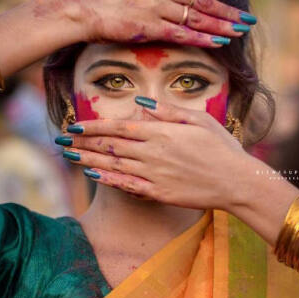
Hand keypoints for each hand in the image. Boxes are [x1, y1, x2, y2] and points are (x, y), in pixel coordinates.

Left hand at [59, 98, 252, 210]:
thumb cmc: (221, 146)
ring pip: (112, 165)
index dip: (93, 126)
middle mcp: (152, 152)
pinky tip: (91, 175)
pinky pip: (126, 186)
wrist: (237, 182)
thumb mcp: (199, 119)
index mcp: (161, 132)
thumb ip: (167, 111)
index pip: (118, 127)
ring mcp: (153, 174)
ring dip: (87, 159)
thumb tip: (140, 103)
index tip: (74, 125)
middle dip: (83, 142)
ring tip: (68, 156)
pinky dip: (107, 179)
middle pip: (110, 145)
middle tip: (62, 140)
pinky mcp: (158, 193)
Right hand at [61, 0, 255, 47]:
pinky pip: (183, 33)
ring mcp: (158, 7)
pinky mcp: (151, 27)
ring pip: (197, 17)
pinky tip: (220, 42)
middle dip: (228, 10)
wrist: (82, 6)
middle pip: (203, 0)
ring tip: (240, 31)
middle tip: (249, 18)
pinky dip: (203, 38)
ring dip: (221, 25)